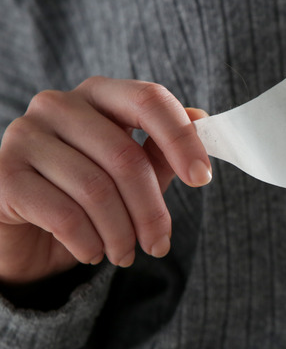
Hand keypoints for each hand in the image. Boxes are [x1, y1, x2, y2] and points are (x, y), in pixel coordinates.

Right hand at [0, 76, 211, 284]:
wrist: (23, 233)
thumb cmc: (84, 194)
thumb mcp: (131, 171)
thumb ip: (162, 148)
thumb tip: (202, 121)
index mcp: (98, 94)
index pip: (149, 100)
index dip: (182, 139)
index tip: (202, 178)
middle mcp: (58, 105)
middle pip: (125, 156)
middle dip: (151, 211)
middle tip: (160, 245)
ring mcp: (24, 135)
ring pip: (96, 189)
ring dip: (120, 233)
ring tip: (125, 254)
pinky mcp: (3, 174)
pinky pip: (63, 214)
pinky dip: (88, 242)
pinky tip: (92, 253)